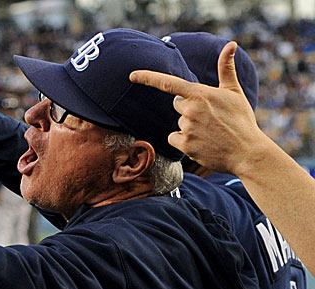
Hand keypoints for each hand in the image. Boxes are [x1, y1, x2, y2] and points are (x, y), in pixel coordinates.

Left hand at [129, 42, 266, 175]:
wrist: (247, 152)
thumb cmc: (241, 120)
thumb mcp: (234, 92)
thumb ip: (226, 68)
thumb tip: (231, 44)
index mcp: (201, 94)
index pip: (168, 83)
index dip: (148, 78)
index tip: (132, 75)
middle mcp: (191, 109)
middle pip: (177, 104)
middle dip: (189, 109)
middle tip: (210, 117)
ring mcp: (187, 128)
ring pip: (179, 123)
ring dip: (190, 127)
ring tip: (211, 132)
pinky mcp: (185, 145)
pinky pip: (174, 139)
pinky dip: (184, 141)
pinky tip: (202, 143)